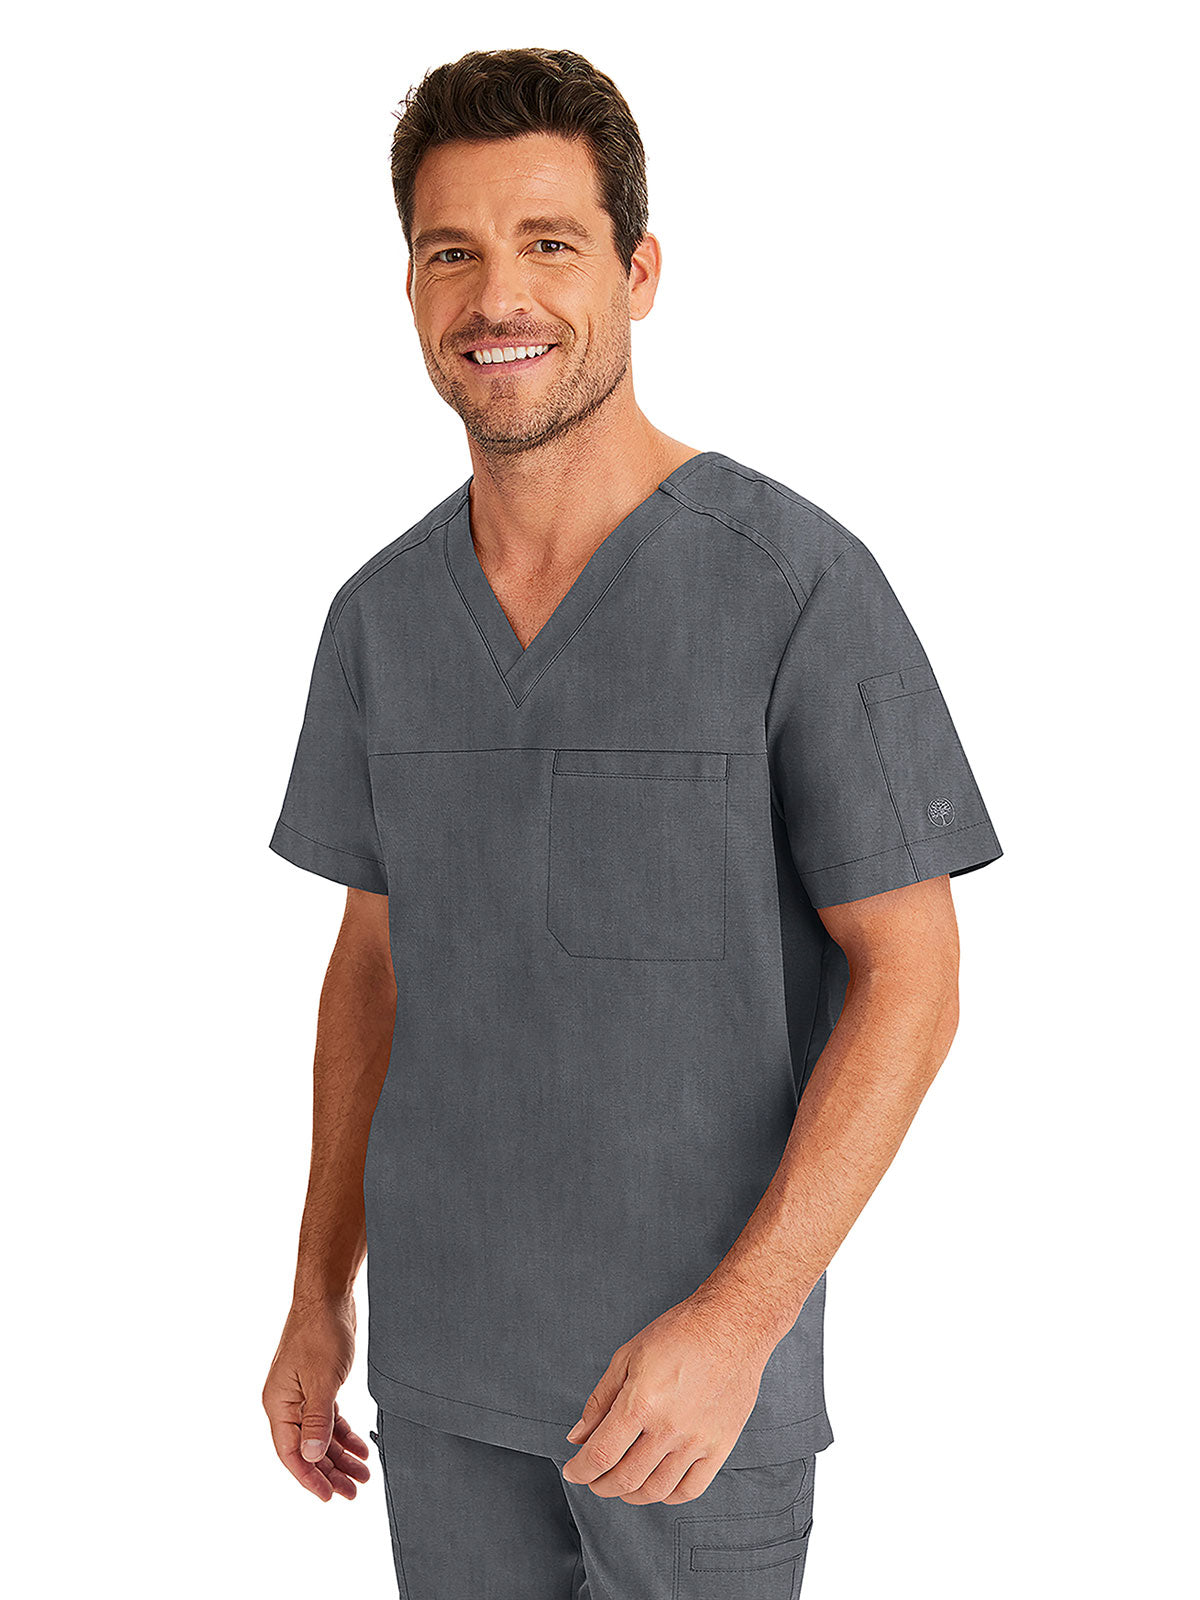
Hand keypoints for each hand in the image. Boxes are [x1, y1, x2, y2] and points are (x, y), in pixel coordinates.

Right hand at [262, 1295, 370, 1501]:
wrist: (328, 1296)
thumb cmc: (319, 1332)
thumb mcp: (322, 1380)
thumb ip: (317, 1420)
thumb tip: (311, 1457)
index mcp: (279, 1404)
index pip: (291, 1453)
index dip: (310, 1477)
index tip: (330, 1496)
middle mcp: (287, 1402)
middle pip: (308, 1449)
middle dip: (331, 1471)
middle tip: (355, 1490)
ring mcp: (303, 1394)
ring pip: (320, 1435)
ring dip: (341, 1455)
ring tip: (364, 1473)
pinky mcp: (319, 1384)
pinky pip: (329, 1418)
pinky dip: (344, 1433)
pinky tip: (360, 1446)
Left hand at [560, 1288, 777, 1503]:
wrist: (732, 1325)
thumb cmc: (679, 1333)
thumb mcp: (627, 1356)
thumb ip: (600, 1400)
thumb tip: (577, 1437)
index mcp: (641, 1402)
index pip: (600, 1455)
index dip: (579, 1471)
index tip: (572, 1472)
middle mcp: (669, 1427)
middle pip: (625, 1478)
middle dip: (600, 1485)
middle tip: (593, 1478)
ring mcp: (697, 1440)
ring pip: (656, 1490)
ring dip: (631, 1494)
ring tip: (622, 1483)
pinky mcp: (720, 1445)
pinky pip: (690, 1489)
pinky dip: (668, 1495)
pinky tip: (657, 1484)